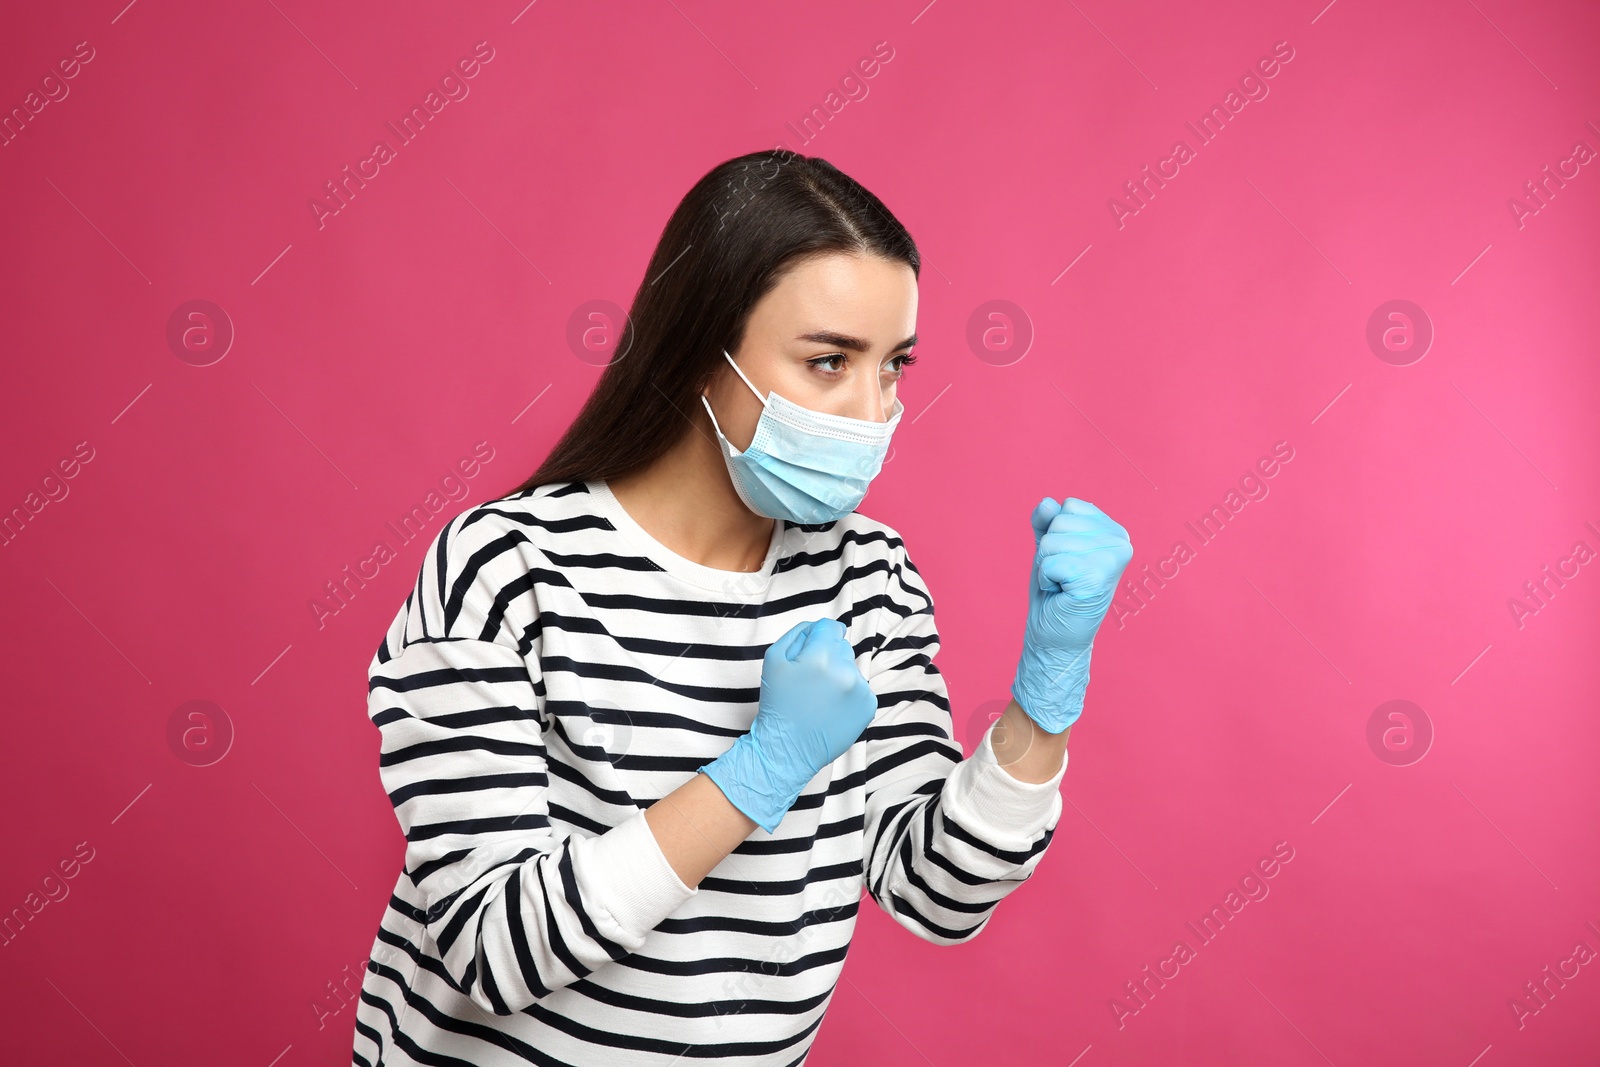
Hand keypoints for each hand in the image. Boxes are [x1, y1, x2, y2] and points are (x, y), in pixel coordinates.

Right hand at [702, 618, 877, 832]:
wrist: (787, 749)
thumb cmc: (777, 703)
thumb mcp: (774, 659)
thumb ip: (798, 633)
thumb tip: (819, 627)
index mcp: (821, 657)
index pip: (830, 627)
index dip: (817, 638)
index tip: (809, 655)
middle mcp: (846, 671)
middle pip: (841, 646)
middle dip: (827, 657)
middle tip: (810, 681)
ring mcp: (861, 690)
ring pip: (851, 667)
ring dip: (838, 675)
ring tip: (820, 697)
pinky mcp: (869, 706)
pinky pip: (860, 687)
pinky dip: (848, 693)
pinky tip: (831, 707)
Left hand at [1011, 497, 1133, 732]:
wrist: (1055, 635)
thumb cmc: (1055, 592)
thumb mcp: (1049, 548)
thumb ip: (1047, 522)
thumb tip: (1047, 503)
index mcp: (1114, 531)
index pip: (1068, 506)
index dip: (1054, 534)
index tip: (1067, 560)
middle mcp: (1121, 541)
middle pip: (1059, 521)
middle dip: (1048, 551)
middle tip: (1063, 576)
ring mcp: (1112, 559)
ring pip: (1052, 541)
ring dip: (1047, 566)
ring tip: (1063, 585)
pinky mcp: (1098, 578)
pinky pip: (1051, 562)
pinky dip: (1047, 579)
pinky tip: (1062, 593)